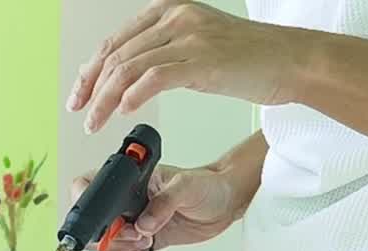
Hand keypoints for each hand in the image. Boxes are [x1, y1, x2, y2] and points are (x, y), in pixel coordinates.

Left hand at [66, 0, 306, 133]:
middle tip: (79, 112)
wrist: (290, 60)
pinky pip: (154, 78)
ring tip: (95, 123)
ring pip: (129, 69)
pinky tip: (124, 112)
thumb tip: (117, 75)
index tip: (78, 95)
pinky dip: (132, 97)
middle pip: (116, 55)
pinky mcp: (202, 60)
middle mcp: (176, 18)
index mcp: (169, 10)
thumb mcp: (193, 46)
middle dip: (91, 88)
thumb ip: (156, 53)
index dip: (89, 71)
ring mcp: (189, 37)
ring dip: (105, 100)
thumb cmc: (246, 59)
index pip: (115, 41)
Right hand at [71, 163, 241, 250]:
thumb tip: (143, 224)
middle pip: (93, 223)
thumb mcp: (185, 186)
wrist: (225, 203)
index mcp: (128, 181)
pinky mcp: (142, 240)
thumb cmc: (207, 185)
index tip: (101, 218)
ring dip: (120, 249)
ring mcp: (131, 222)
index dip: (85, 202)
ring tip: (144, 242)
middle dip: (109, 235)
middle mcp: (125, 202)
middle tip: (136, 234)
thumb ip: (163, 203)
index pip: (89, 185)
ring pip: (104, 244)